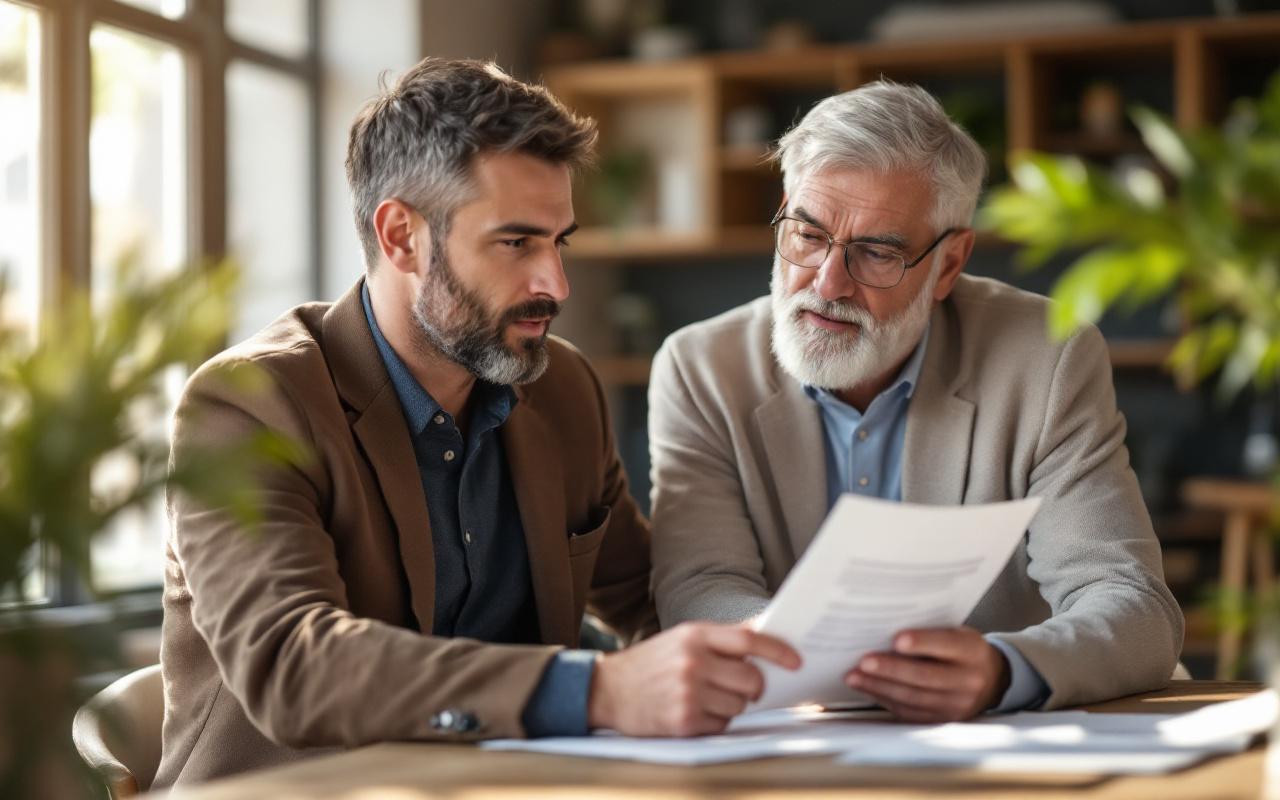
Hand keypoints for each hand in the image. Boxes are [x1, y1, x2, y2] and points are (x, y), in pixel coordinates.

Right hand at [588, 622, 800, 736]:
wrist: (607, 690)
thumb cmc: (651, 663)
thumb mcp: (682, 638)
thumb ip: (722, 637)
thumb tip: (764, 631)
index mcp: (694, 635)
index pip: (748, 640)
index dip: (778, 651)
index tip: (796, 660)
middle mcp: (692, 662)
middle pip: (751, 679)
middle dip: (756, 687)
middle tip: (746, 688)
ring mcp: (688, 693)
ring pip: (740, 705)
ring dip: (733, 705)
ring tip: (709, 698)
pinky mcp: (683, 721)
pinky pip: (722, 724)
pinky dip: (717, 721)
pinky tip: (696, 711)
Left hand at [845, 626, 1009, 721]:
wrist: (991, 680)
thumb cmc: (962, 649)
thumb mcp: (957, 633)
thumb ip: (931, 632)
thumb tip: (885, 628)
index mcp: (972, 651)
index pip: (946, 645)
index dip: (922, 643)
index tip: (896, 639)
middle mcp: (968, 681)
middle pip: (925, 676)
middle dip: (891, 669)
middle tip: (863, 661)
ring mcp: (957, 705)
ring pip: (914, 698)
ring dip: (880, 687)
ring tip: (854, 677)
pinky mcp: (943, 720)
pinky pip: (910, 712)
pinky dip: (885, 700)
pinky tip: (867, 689)